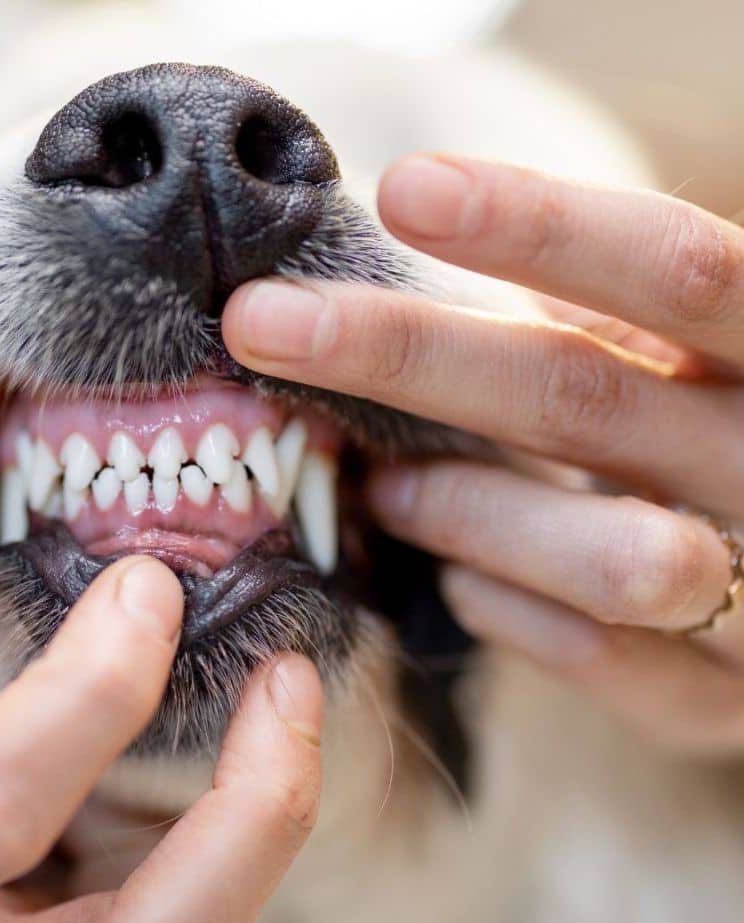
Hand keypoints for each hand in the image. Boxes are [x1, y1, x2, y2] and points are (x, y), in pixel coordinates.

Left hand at [223, 154, 743, 753]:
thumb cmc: (718, 433)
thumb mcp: (688, 354)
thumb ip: (604, 313)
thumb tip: (424, 233)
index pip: (677, 268)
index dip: (540, 225)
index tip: (400, 189)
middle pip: (582, 397)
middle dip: (404, 356)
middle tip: (260, 321)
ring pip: (601, 555)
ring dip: (455, 508)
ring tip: (373, 488)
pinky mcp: (723, 697)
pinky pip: (596, 655)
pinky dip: (501, 607)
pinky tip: (453, 580)